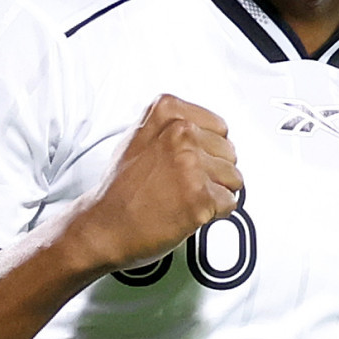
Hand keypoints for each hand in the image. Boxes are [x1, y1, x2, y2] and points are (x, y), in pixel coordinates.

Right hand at [67, 94, 241, 270]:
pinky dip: (214, 213)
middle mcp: (181, 132)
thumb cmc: (120, 190)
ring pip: (234, 178)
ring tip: (183, 197)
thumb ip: (174, 128)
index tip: (188, 162)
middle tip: (181, 184)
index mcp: (167, 111)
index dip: (207, 150)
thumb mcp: (139, 137)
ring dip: (215, 192)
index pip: (220, 127)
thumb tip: (209, 134)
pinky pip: (230, 203)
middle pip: (230, 152)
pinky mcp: (200, 196)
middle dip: (213, 172)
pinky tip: (187, 211)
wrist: (104, 226)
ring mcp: (191, 164)